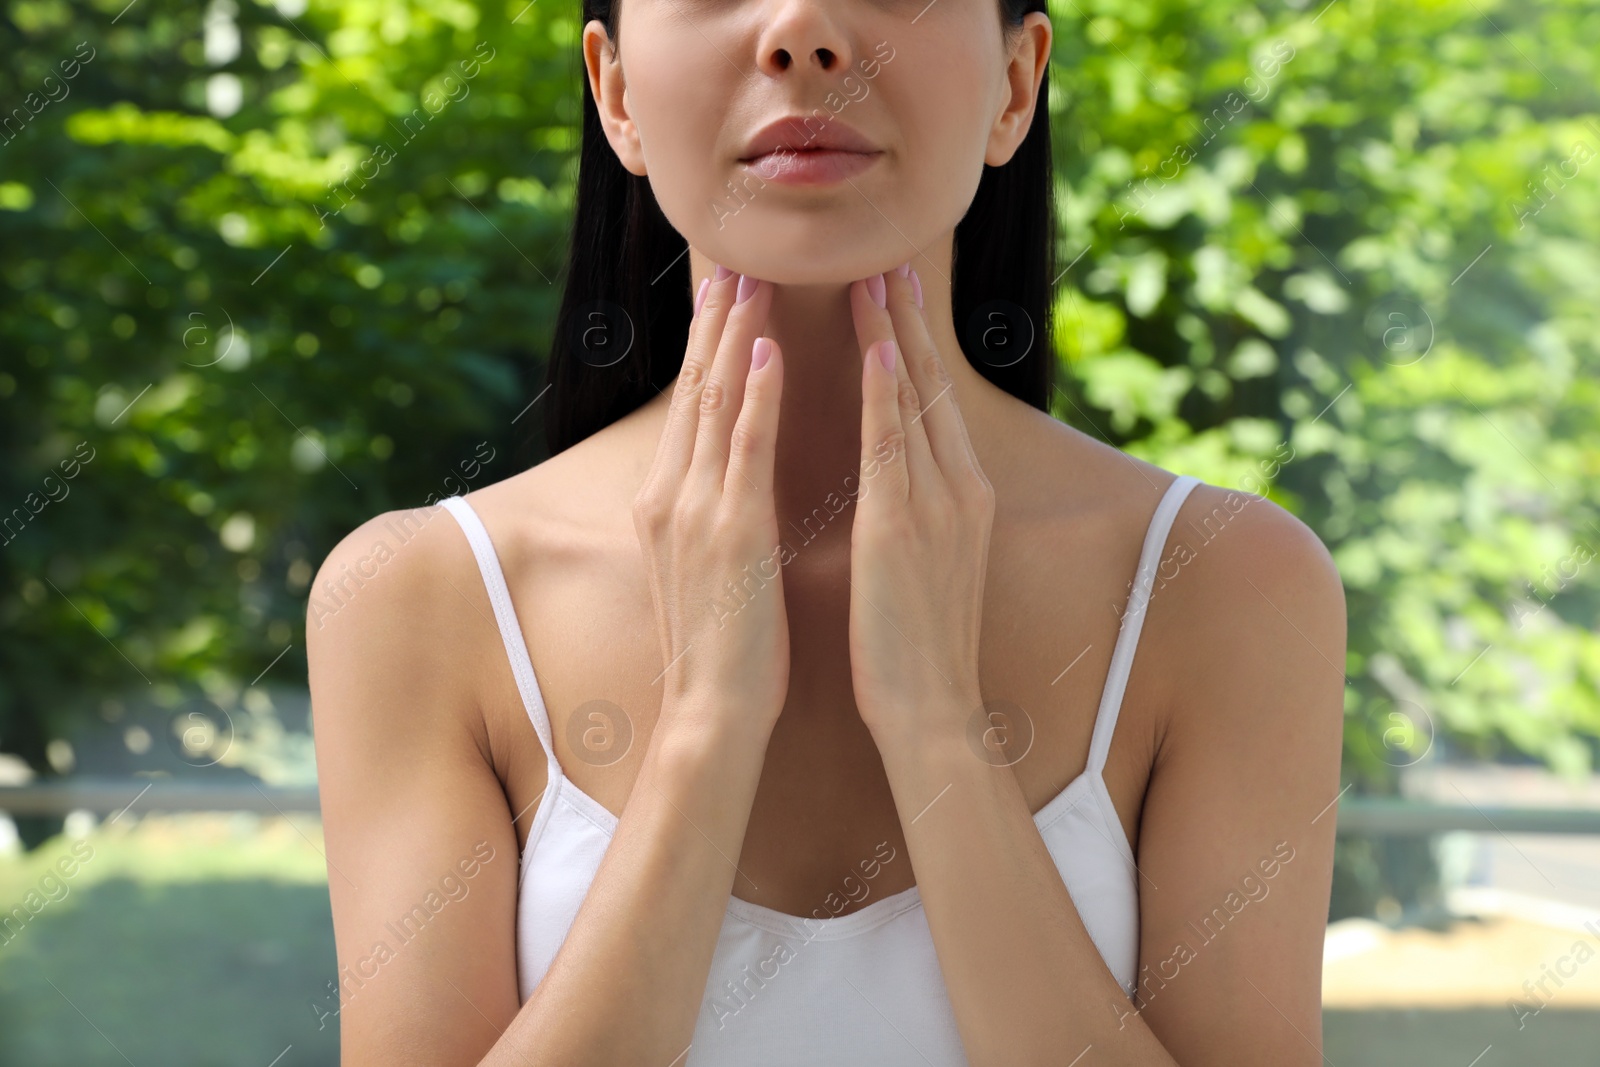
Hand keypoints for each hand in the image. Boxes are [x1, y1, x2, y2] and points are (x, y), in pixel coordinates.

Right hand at [633, 269, 789, 744]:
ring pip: (713, 403)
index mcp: (667, 504)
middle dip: (714, 323)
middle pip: (693, 389)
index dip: (706, 347)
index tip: (724, 297)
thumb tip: (726, 484)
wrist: (713, 712)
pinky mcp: (729, 530)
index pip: (689, 407)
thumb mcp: (707, 569)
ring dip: (735, 336)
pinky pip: (743, 447)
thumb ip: (710, 516)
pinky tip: (767, 349)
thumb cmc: (723, 649)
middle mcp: (669, 496)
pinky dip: (753, 394)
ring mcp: (695, 511)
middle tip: (732, 262)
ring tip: (751, 279)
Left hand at [846, 264, 994, 745]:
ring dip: (894, 335)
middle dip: (910, 321)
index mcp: (959, 496)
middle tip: (889, 259)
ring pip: (915, 402)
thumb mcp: (923, 562)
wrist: (930, 709)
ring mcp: (935, 506)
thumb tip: (897, 476)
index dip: (914, 344)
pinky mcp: (902, 530)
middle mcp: (956, 489)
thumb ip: (915, 510)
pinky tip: (881, 350)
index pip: (933, 402)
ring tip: (875, 278)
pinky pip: (895, 449)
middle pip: (932, 386)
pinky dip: (889, 395)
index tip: (894, 294)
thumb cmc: (915, 645)